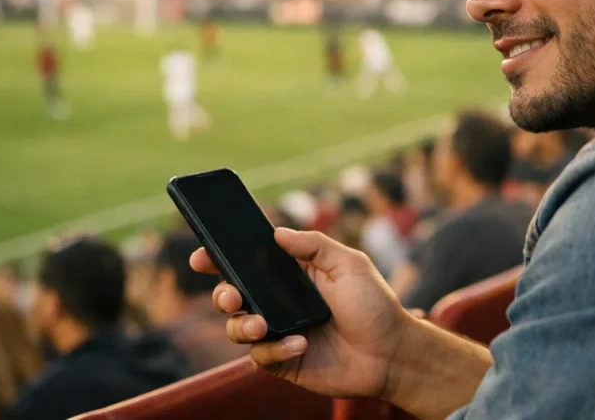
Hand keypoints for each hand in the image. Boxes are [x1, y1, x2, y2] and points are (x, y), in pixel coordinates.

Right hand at [190, 228, 415, 399]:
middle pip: (233, 295)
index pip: (249, 263)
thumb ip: (315, 246)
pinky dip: (274, 350)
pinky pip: (260, 357)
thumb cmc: (375, 305)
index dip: (221, 258)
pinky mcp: (283, 361)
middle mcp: (280, 302)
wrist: (391, 354)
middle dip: (222, 294)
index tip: (202, 255)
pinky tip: (299, 344)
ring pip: (237, 328)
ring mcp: (279, 332)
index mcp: (293, 274)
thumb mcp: (350, 264)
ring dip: (242, 325)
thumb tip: (277, 232)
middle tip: (232, 296)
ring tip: (261, 325)